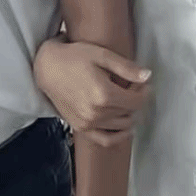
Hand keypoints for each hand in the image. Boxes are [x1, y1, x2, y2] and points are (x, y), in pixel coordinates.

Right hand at [33, 38, 150, 147]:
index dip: (144, 92)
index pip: (137, 101)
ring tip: (127, 100)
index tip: (144, 82)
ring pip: (121, 126)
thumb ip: (126, 68)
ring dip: (130, 114)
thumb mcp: (102, 55)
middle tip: (135, 86)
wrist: (47, 68)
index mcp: (104, 94)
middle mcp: (97, 113)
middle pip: (130, 112)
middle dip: (136, 99)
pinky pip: (105, 140)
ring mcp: (88, 123)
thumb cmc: (74, 57)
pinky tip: (125, 128)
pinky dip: (118, 136)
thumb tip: (148, 76)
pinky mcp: (81, 128)